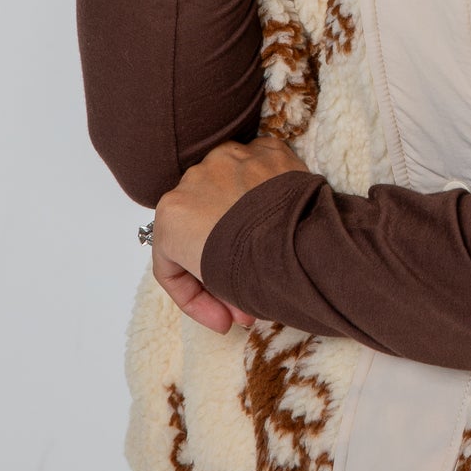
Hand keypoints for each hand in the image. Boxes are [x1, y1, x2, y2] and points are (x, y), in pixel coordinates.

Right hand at [151, 136, 309, 333]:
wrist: (300, 243)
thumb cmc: (253, 270)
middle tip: (251, 298)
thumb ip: (213, 289)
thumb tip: (234, 307)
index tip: (225, 321)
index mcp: (171, 217)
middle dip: (224, 263)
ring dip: (243, 224)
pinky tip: (282, 221)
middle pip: (202, 225)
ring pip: (230, 193)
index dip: (197, 300)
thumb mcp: (218, 290)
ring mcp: (231, 158)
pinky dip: (268, 194)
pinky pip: (262, 173)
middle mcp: (193, 180)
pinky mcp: (268, 149)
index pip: (172, 263)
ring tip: (268, 258)